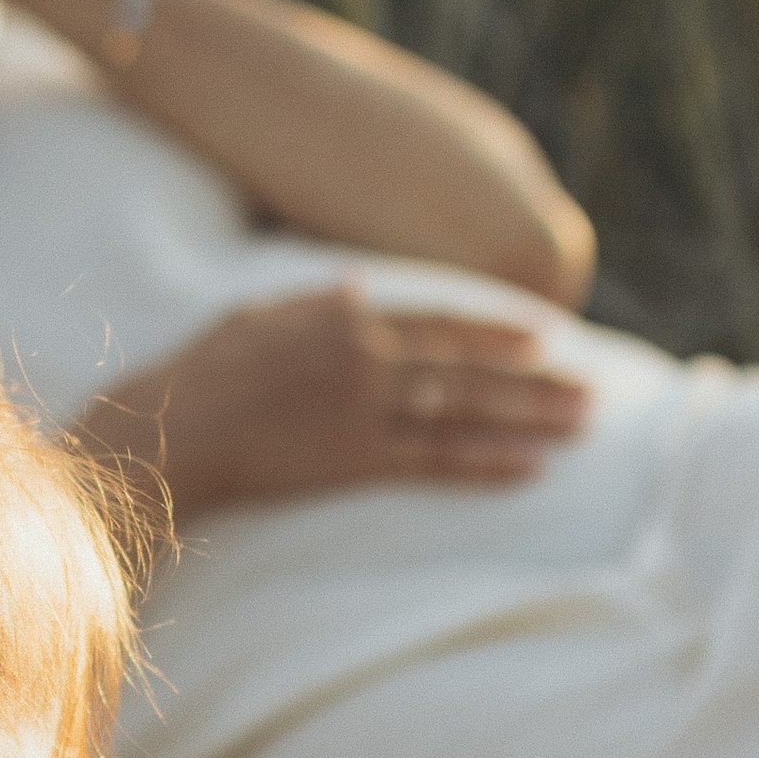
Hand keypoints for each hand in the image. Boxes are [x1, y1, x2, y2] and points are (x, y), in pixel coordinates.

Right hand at [86, 284, 590, 519]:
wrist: (166, 429)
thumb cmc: (198, 375)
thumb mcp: (254, 317)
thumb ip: (312, 304)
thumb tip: (354, 288)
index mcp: (346, 319)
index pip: (442, 322)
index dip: (498, 330)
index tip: (544, 337)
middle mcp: (367, 357)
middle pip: (470, 368)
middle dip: (537, 380)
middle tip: (592, 390)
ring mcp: (365, 408)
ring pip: (467, 411)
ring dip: (531, 419)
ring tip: (582, 427)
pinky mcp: (354, 460)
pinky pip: (435, 461)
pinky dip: (487, 464)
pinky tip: (530, 469)